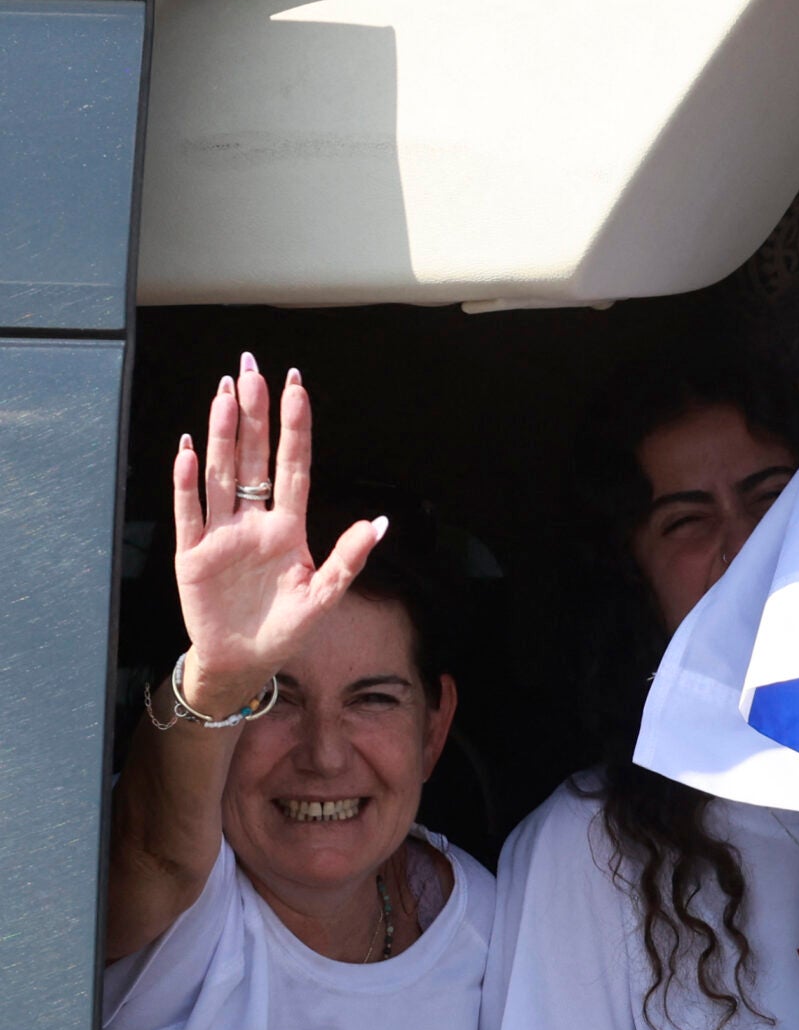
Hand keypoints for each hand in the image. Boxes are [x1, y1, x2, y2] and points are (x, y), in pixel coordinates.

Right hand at [171, 355, 381, 714]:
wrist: (244, 660)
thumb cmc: (286, 627)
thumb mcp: (325, 596)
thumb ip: (348, 559)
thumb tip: (379, 523)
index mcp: (289, 527)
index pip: (293, 465)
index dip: (294, 427)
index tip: (296, 386)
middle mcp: (254, 522)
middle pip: (253, 458)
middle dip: (252, 414)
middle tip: (250, 369)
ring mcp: (221, 534)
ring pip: (221, 475)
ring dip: (220, 435)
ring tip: (222, 395)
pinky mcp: (193, 554)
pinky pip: (190, 511)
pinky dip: (188, 482)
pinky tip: (188, 449)